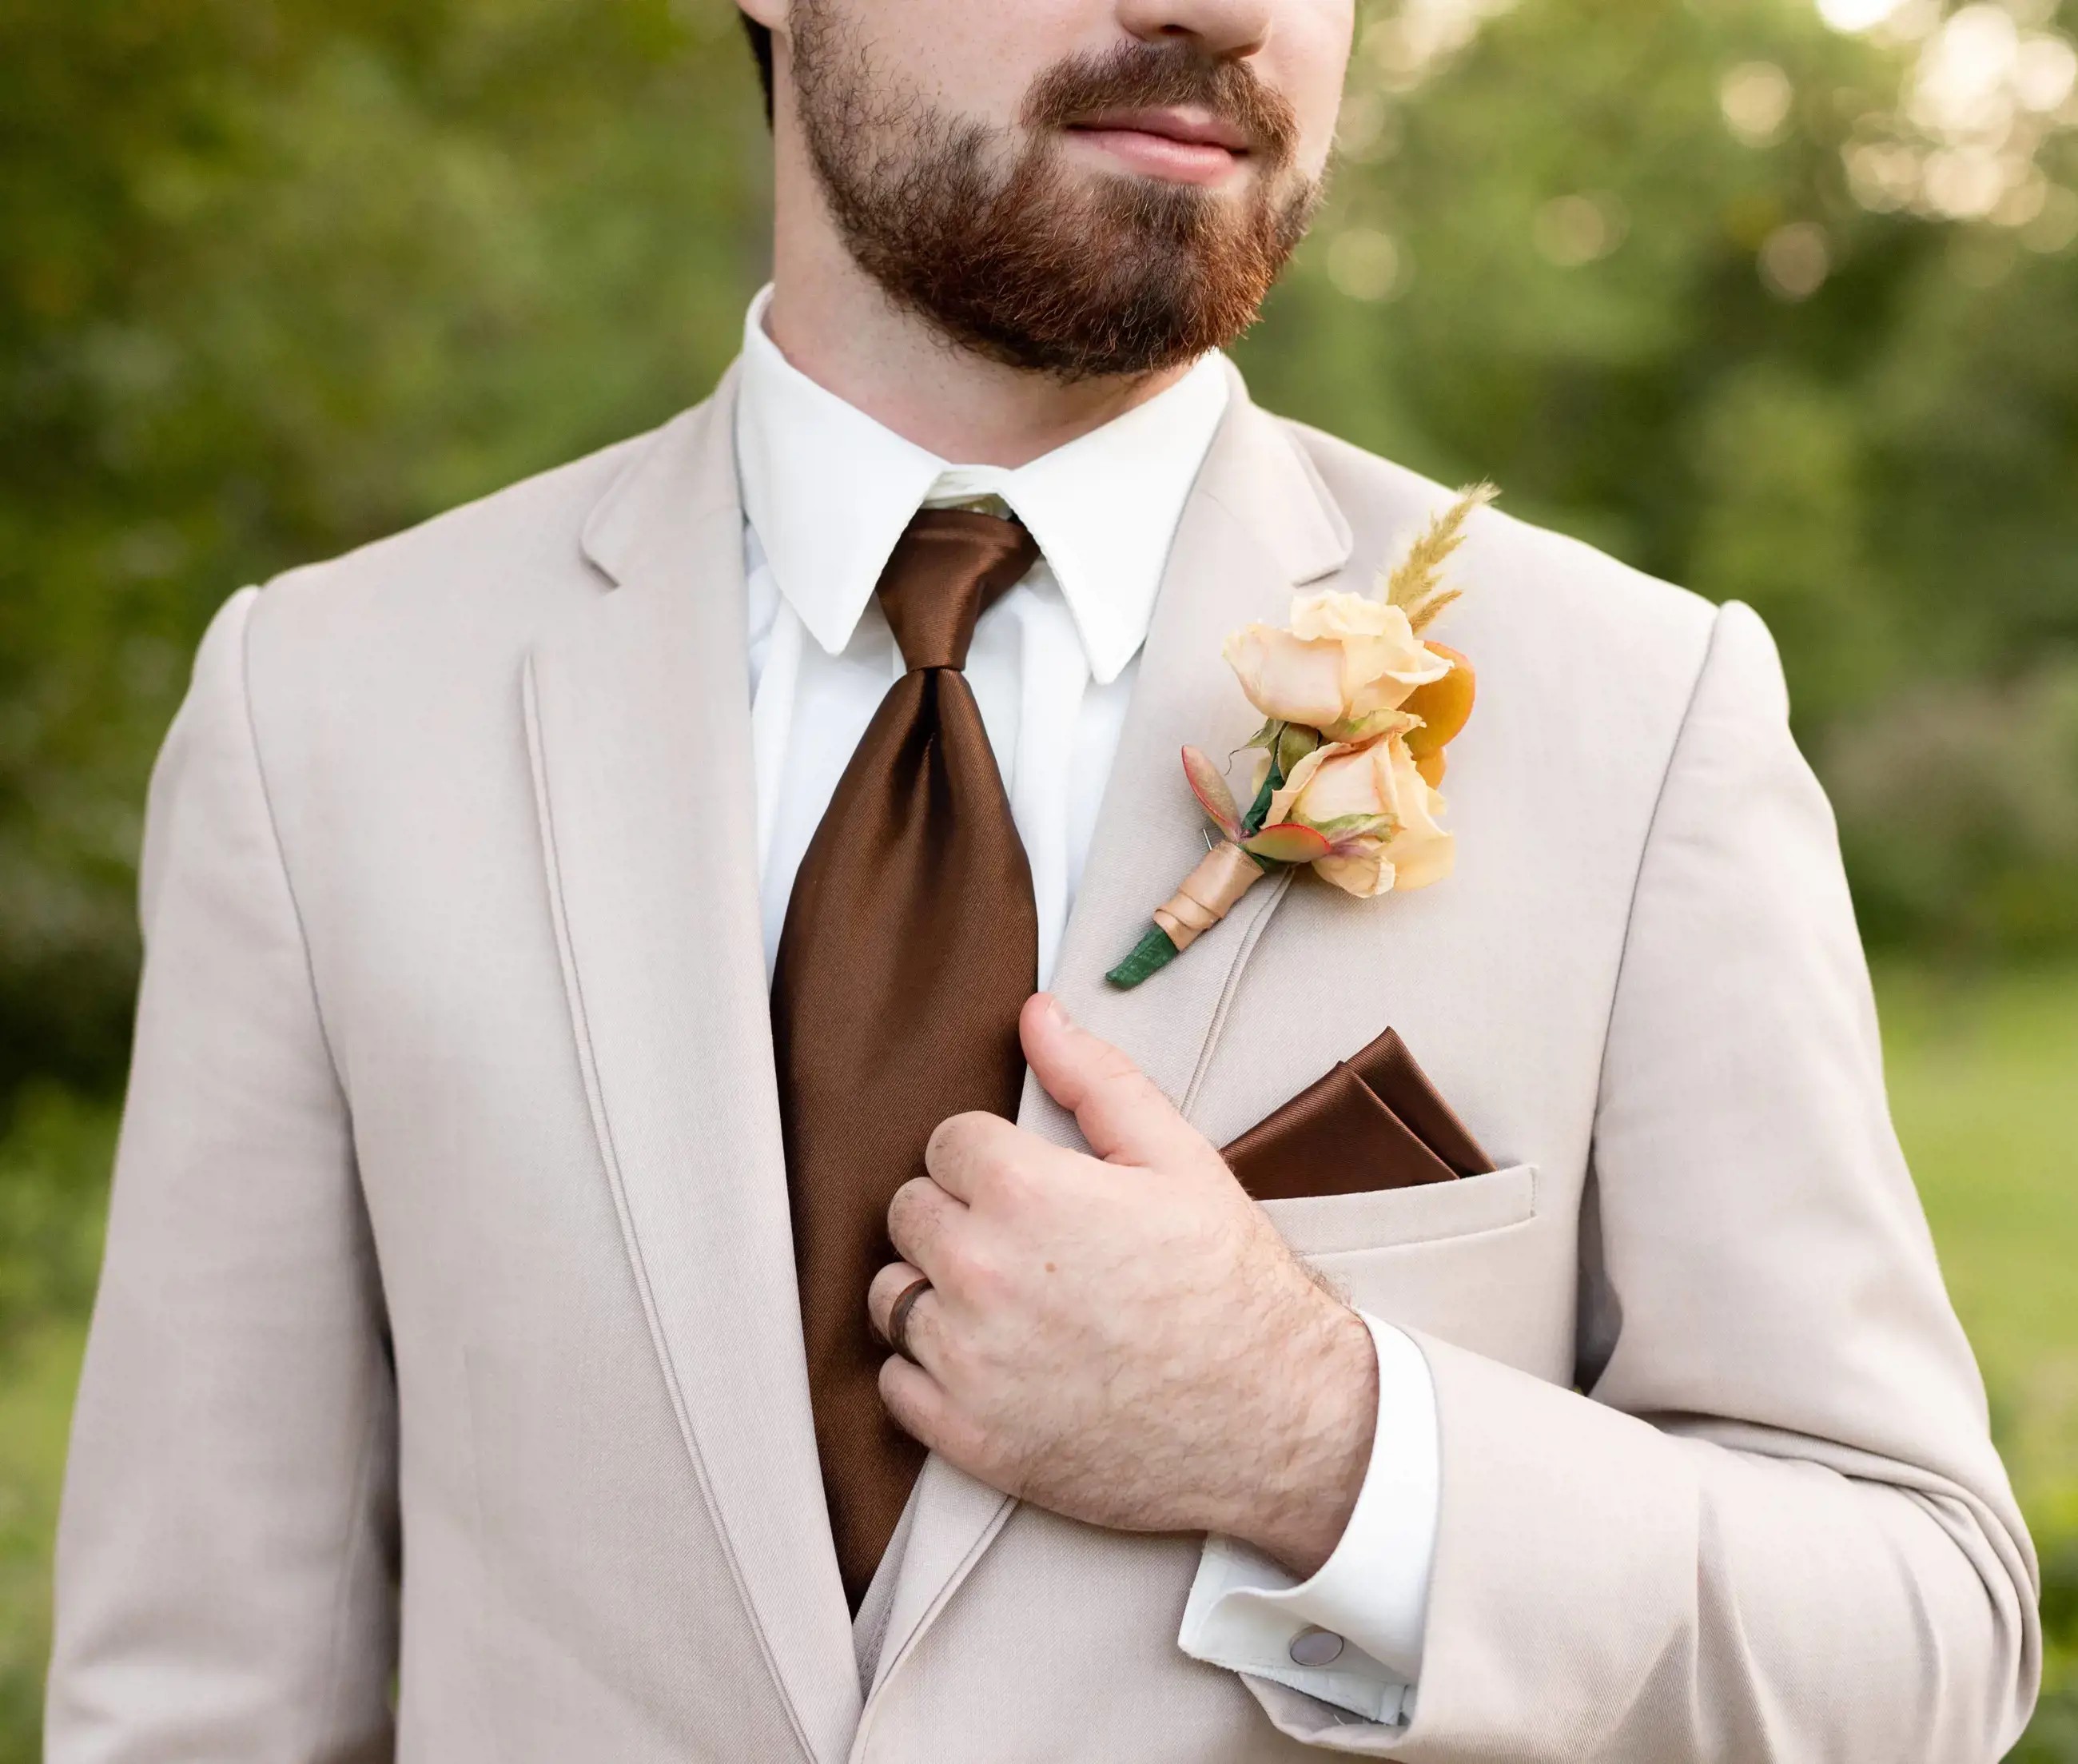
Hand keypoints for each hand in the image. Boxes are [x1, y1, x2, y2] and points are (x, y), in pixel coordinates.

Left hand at [866, 994, 1378, 1578]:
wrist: (1276, 1419)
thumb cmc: (1230, 1285)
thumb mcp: (1179, 1160)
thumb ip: (1096, 1078)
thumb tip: (1035, 1014)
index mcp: (1026, 1194)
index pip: (946, 1143)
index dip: (992, 1159)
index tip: (1034, 1189)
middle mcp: (980, 1275)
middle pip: (908, 1213)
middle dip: (958, 1216)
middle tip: (1027, 1246)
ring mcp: (969, 1364)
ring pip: (891, 1296)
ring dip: (934, 1293)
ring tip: (1008, 1306)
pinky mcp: (970, 1439)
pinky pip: (896, 1384)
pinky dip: (930, 1374)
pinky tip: (994, 1366)